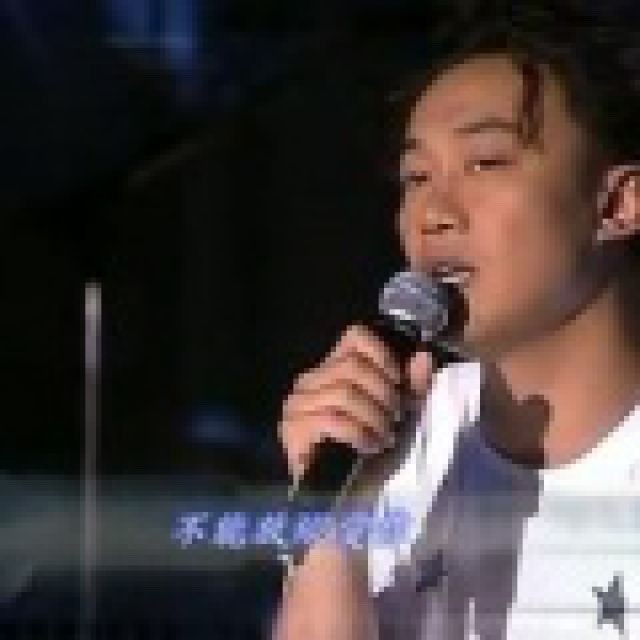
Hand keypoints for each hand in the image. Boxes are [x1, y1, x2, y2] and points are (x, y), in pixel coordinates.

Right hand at [278, 324, 433, 479]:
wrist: (339, 498)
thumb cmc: (368, 452)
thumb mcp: (398, 415)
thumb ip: (411, 387)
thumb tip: (424, 356)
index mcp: (333, 369)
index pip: (355, 336)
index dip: (383, 354)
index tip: (398, 383)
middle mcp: (311, 380)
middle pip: (353, 365)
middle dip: (383, 393)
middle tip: (395, 420)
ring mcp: (297, 403)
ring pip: (344, 391)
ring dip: (374, 417)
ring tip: (385, 438)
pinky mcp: (293, 428)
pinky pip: (331, 418)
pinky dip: (358, 433)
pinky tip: (368, 447)